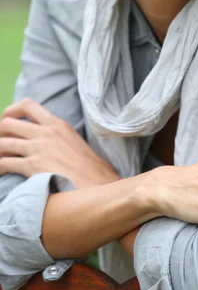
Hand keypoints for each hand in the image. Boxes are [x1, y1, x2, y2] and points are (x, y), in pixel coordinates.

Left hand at [0, 98, 120, 188]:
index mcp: (57, 124)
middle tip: (1, 142)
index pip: (28, 105)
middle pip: (9, 123)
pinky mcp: (32, 166)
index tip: (8, 119)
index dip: (12, 110)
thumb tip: (48, 142)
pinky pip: (5, 163)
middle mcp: (46, 132)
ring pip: (3, 143)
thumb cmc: (90, 168)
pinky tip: (0, 173)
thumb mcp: (75, 141)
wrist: (97, 184)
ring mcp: (39, 148)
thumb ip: (59, 136)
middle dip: (0, 132)